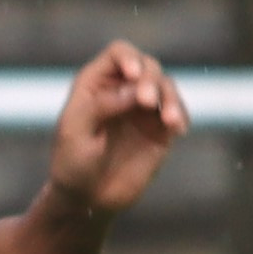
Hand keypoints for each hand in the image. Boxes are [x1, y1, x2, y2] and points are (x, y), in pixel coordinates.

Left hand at [45, 40, 188, 218]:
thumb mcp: (75, 133)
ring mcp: (143, 110)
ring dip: (170, 98)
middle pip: (147, 66)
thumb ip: (101, 106)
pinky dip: (180, 116)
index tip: (132, 74)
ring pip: (166, 87)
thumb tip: (134, 89)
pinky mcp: (160, 130)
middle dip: (150, 79)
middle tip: (146, 102)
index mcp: (96, 84)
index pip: (119, 54)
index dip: (129, 57)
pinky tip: (178, 129)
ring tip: (170, 120)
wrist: (86, 200)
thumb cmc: (72, 164)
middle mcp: (122, 90)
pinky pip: (177, 113)